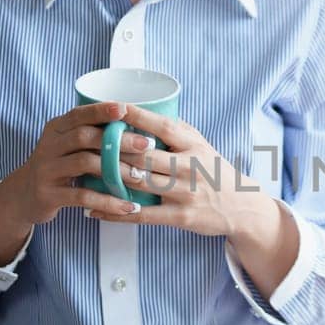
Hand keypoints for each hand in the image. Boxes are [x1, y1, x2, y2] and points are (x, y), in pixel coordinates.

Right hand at [4, 101, 137, 226]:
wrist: (23, 196)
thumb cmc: (58, 167)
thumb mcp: (67, 146)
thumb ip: (91, 136)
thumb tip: (137, 127)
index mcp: (56, 129)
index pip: (79, 114)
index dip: (102, 110)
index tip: (127, 109)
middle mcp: (49, 145)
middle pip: (84, 136)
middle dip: (118, 140)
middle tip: (147, 145)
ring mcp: (46, 170)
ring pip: (84, 163)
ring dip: (116, 169)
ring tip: (141, 176)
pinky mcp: (48, 194)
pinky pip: (81, 196)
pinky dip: (107, 201)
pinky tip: (128, 206)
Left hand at [84, 105, 265, 235]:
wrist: (241, 207)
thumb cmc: (214, 171)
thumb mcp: (201, 145)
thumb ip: (175, 131)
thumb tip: (139, 111)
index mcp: (194, 146)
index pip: (163, 127)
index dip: (138, 117)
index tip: (114, 107)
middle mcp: (190, 168)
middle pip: (144, 155)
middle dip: (114, 148)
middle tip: (87, 140)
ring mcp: (184, 193)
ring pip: (139, 182)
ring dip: (109, 176)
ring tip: (84, 170)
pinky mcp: (179, 217)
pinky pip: (142, 215)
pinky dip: (115, 212)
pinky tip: (94, 209)